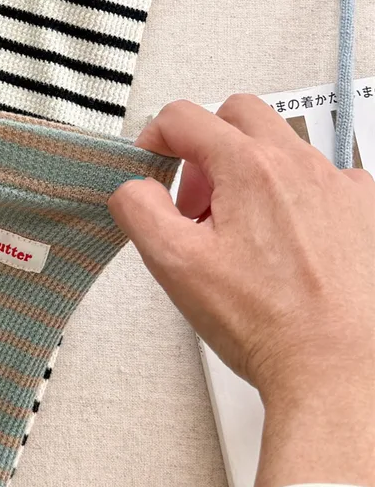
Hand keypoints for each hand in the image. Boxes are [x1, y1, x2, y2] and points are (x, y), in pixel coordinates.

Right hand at [109, 95, 374, 486]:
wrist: (339, 371)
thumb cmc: (270, 325)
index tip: (154, 164)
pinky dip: (298, 198)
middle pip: (238, 115)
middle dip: (207, 144)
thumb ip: (139, 208)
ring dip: (251, 173)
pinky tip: (288, 242)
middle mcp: (299, 167)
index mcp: (249, 168)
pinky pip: (326, 181)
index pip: (184, 117)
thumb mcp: (173, 264)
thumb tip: (134, 188)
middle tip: (198, 196)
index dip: (156, 138)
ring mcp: (341, 188)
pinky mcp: (367, 215)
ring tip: (241, 230)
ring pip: (283, 148)